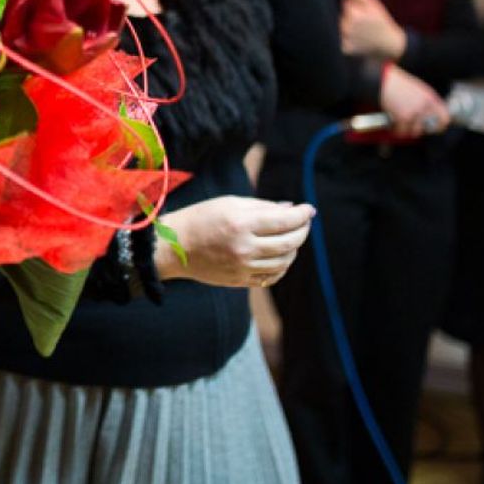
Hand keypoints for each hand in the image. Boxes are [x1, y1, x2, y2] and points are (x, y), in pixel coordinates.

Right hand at [154, 195, 314, 288]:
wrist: (174, 247)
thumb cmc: (201, 218)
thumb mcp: (229, 203)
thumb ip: (262, 206)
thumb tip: (290, 208)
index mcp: (241, 224)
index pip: (284, 221)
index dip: (302, 214)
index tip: (309, 209)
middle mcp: (244, 248)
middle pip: (289, 242)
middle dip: (303, 230)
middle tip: (305, 222)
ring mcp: (242, 267)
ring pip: (284, 262)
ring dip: (294, 248)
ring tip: (292, 237)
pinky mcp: (240, 280)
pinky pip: (271, 277)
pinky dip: (282, 266)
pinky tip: (281, 256)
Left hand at [341, 0, 405, 59]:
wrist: (389, 43)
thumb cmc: (382, 23)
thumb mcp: (374, 5)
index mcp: (354, 14)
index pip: (346, 4)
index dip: (354, 6)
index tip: (363, 11)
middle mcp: (347, 27)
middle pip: (342, 16)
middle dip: (350, 16)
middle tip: (363, 22)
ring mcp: (346, 39)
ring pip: (341, 27)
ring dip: (347, 27)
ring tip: (361, 31)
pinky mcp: (345, 48)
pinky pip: (341, 40)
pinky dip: (347, 39)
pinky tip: (358, 39)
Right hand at [378, 65, 448, 137]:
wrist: (384, 81)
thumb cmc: (399, 84)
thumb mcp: (418, 89)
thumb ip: (426, 101)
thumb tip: (430, 115)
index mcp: (430, 97)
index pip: (445, 116)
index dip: (441, 125)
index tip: (436, 128)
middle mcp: (425, 106)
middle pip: (429, 127)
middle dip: (422, 129)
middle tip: (414, 127)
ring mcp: (414, 112)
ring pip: (416, 132)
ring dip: (408, 131)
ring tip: (402, 126)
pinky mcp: (403, 117)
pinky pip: (402, 131)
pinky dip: (397, 130)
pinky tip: (394, 125)